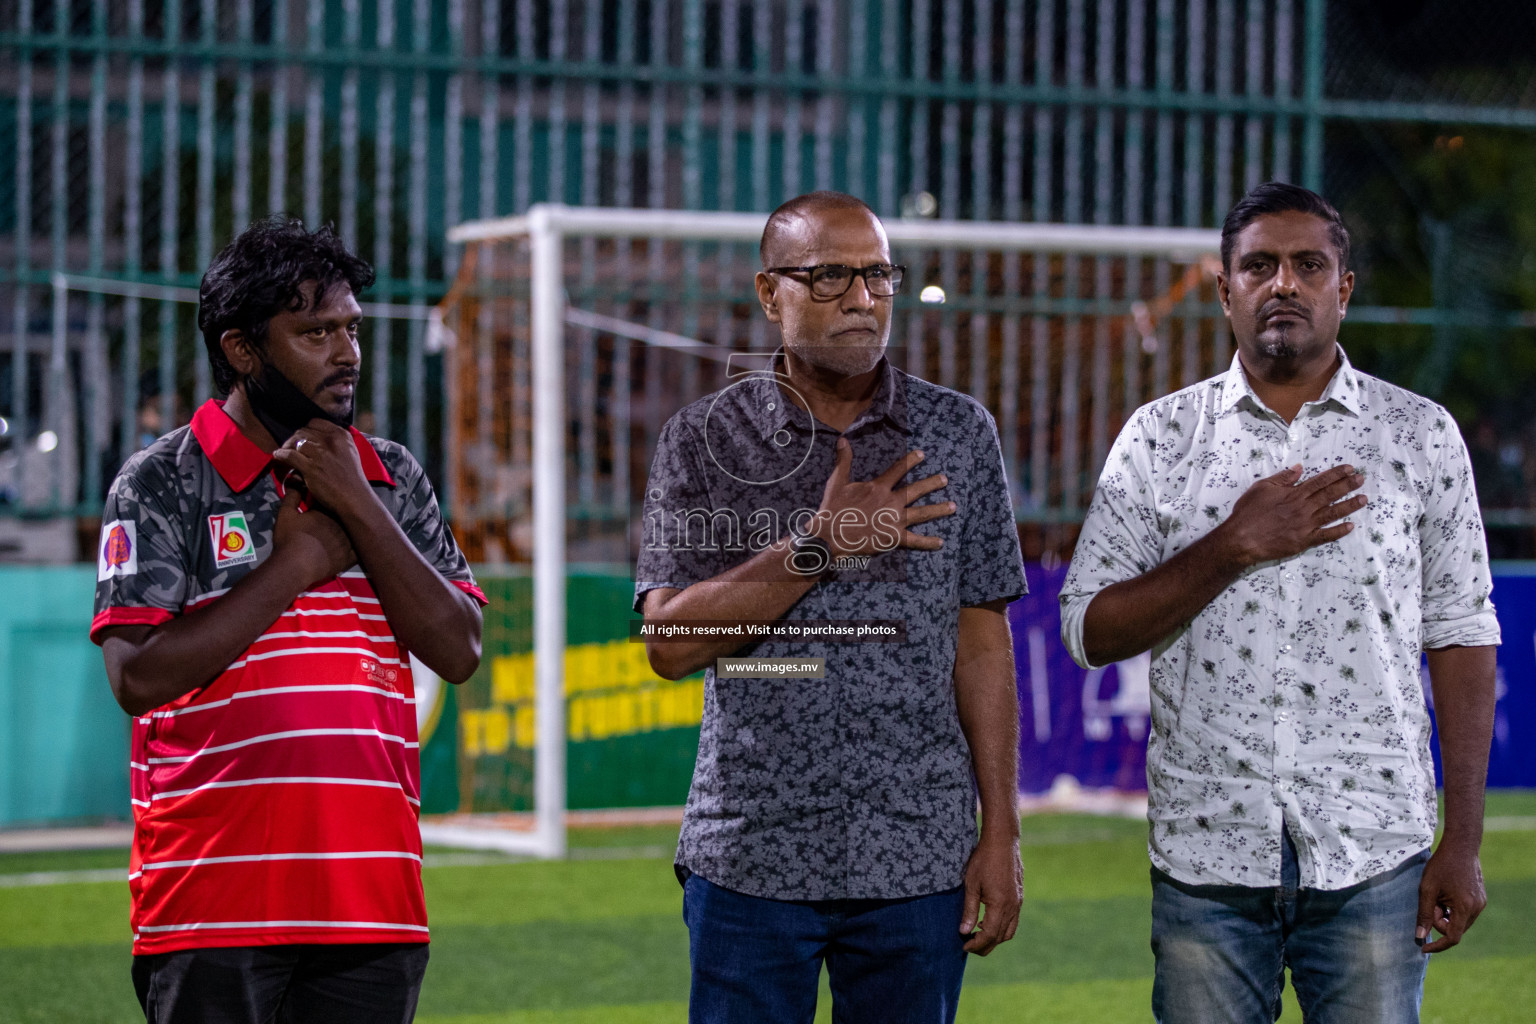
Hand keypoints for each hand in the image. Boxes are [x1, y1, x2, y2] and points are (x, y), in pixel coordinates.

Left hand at [270, 419, 374, 520]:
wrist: (355, 498)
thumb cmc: (352, 479)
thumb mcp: (350, 452)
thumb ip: (336, 442)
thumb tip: (317, 439)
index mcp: (341, 435)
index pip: (315, 422)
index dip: (306, 430)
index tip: (302, 438)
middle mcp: (331, 441)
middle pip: (303, 431)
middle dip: (295, 439)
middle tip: (291, 447)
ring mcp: (320, 454)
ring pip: (295, 441)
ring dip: (287, 447)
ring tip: (284, 453)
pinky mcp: (311, 467)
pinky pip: (289, 455)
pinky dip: (281, 455)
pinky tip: (278, 456)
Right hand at [272, 488, 356, 587]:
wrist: (296, 566)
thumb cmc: (289, 540)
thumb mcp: (286, 514)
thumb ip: (292, 495)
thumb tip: (295, 479)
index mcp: (326, 510)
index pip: (333, 498)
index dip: (330, 497)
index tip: (329, 497)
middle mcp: (341, 522)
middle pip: (347, 511)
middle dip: (344, 510)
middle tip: (340, 513)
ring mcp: (348, 539)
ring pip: (357, 528)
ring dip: (356, 525)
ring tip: (354, 526)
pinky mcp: (351, 555)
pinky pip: (362, 547)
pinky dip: (362, 543)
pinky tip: (362, 541)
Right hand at [812, 437, 955, 557]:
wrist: (830, 535)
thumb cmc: (833, 508)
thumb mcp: (837, 481)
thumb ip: (844, 460)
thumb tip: (842, 440)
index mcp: (878, 487)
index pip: (899, 470)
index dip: (911, 461)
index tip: (922, 455)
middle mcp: (891, 502)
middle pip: (916, 490)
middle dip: (932, 484)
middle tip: (945, 480)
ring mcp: (894, 520)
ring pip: (921, 513)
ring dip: (938, 509)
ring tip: (953, 506)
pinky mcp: (893, 538)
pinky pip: (914, 540)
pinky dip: (928, 542)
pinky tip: (940, 542)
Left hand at [960, 835, 1021, 954]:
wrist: (1002, 841)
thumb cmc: (983, 860)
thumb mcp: (971, 885)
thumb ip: (969, 910)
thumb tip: (964, 932)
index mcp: (1000, 905)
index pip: (989, 935)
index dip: (977, 944)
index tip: (964, 946)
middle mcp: (1013, 907)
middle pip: (1000, 937)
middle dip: (985, 946)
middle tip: (969, 946)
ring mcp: (1018, 902)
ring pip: (1009, 931)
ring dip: (995, 939)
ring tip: (978, 936)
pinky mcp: (1019, 897)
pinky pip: (1013, 921)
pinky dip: (1002, 928)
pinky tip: (988, 922)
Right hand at [1215, 463, 1366, 567]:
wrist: (1241, 539)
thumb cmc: (1248, 512)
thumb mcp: (1261, 488)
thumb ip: (1282, 478)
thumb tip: (1299, 469)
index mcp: (1294, 494)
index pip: (1320, 481)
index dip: (1336, 474)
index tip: (1350, 469)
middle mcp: (1304, 508)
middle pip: (1330, 494)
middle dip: (1348, 485)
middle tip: (1361, 479)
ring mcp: (1306, 525)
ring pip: (1332, 513)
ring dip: (1349, 505)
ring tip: (1363, 499)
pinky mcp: (1304, 541)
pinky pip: (1326, 536)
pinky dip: (1339, 531)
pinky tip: (1350, 526)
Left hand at [1416, 843, 1486, 952]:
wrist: (1461, 846)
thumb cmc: (1441, 865)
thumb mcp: (1427, 889)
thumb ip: (1423, 914)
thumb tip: (1420, 936)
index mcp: (1464, 908)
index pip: (1452, 937)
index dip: (1438, 945)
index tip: (1423, 948)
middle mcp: (1476, 909)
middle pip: (1454, 928)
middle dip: (1438, 921)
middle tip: (1430, 902)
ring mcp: (1480, 904)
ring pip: (1458, 921)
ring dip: (1445, 914)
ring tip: (1438, 894)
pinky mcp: (1480, 899)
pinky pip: (1464, 913)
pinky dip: (1452, 909)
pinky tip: (1446, 893)